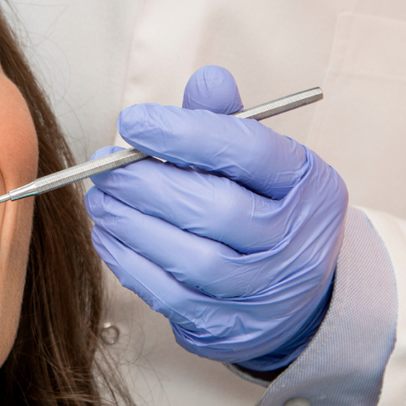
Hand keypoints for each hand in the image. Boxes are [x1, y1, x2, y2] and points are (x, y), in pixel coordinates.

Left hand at [86, 66, 346, 367]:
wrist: (297, 292)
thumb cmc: (267, 208)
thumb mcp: (262, 159)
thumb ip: (226, 121)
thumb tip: (207, 80)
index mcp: (305, 183)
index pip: (246, 151)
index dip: (184, 134)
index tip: (133, 122)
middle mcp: (293, 239)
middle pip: (217, 209)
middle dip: (147, 184)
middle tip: (103, 166)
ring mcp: (264, 289)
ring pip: (193, 259)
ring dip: (132, 225)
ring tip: (100, 199)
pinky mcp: (230, 325)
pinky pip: (172, 297)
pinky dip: (131, 264)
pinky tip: (109, 236)